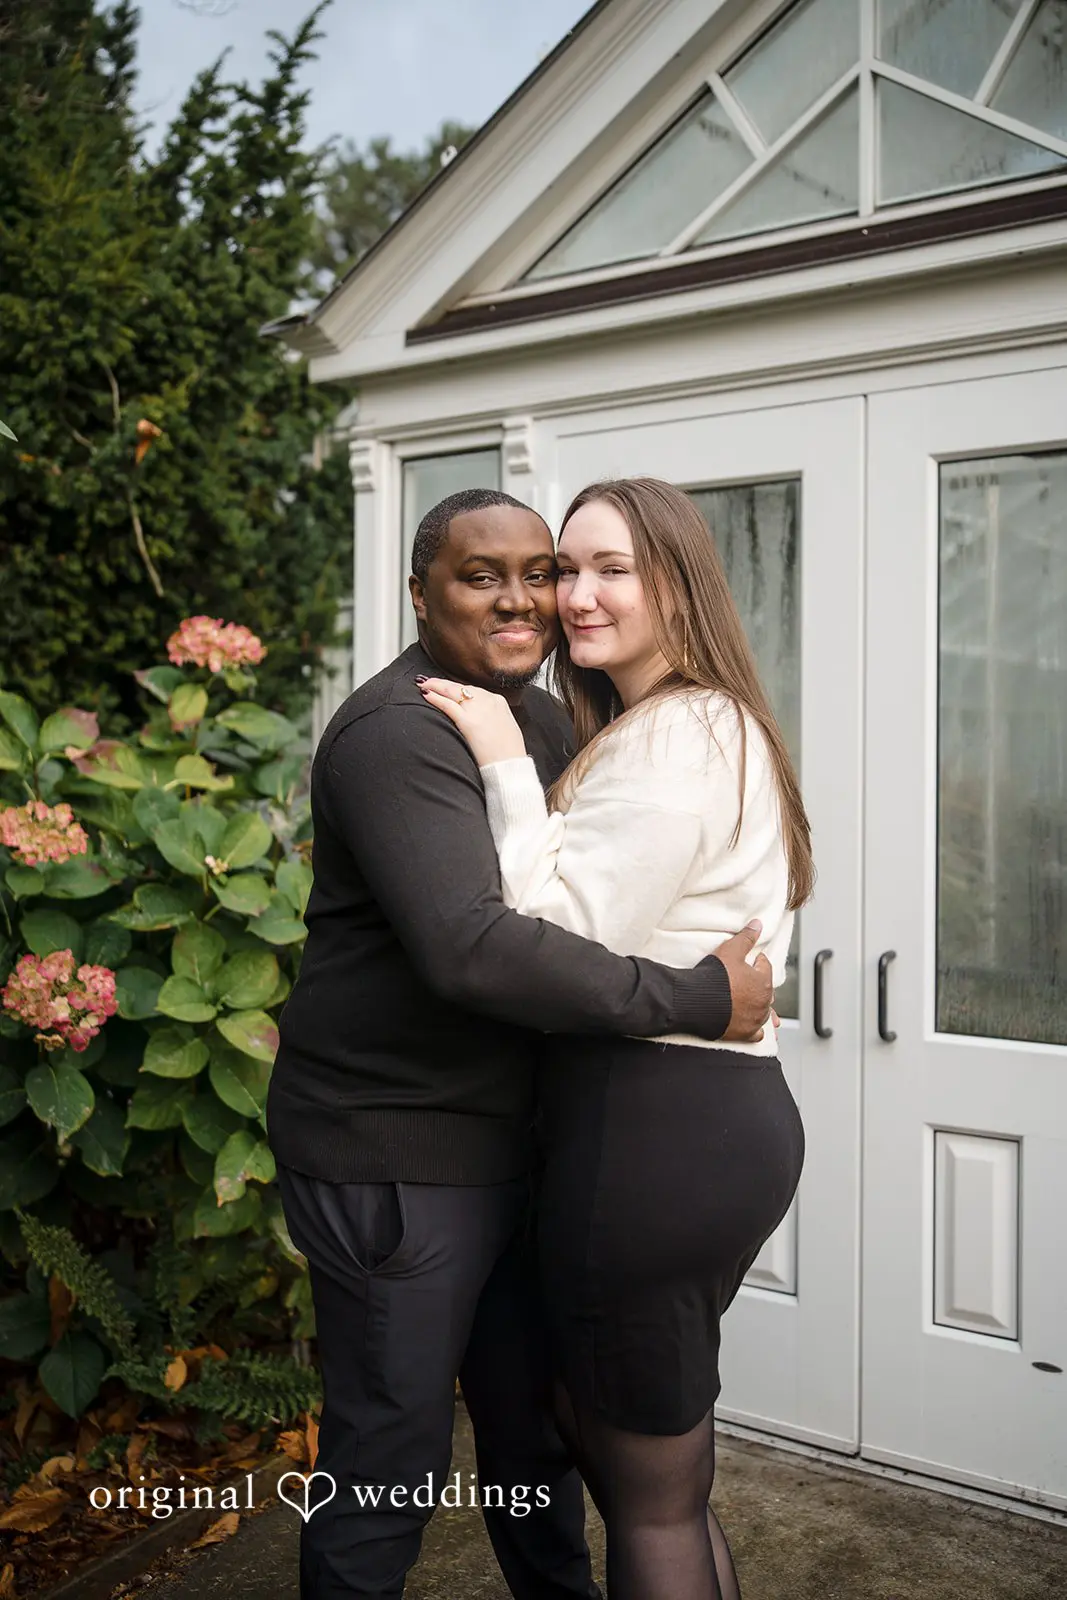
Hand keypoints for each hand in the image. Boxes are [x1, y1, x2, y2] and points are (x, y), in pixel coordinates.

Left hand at [416, 677, 527, 765]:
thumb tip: (482, 719)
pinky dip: (435, 698)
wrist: (510, 765)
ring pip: (452, 691)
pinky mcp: (468, 721)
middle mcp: (488, 701)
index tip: (447, 688)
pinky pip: (448, 705)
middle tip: (429, 682)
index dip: (457, 689)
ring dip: (436, 687)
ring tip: (424, 685)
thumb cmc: (509, 752)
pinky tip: (426, 696)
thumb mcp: (506, 726)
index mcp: (498, 701)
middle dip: (443, 684)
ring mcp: (478, 710)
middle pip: (461, 688)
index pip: (473, 690)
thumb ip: (493, 717)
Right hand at [711, 920, 774, 1042]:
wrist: (698, 1002)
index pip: (765, 966)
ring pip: (765, 1014)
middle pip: (766, 991)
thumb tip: (758, 924)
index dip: (757, 961)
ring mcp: (755, 1019)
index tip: (751, 960)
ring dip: (762, 1009)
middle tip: (750, 981)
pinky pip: (757, 1034)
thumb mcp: (731, 950)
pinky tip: (756, 1030)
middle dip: (759, 985)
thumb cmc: (715, 977)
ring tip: (757, 1007)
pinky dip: (757, 1031)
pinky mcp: (745, 1033)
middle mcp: (764, 1002)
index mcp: (764, 981)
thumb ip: (746, 937)